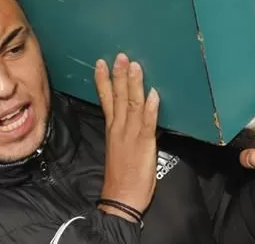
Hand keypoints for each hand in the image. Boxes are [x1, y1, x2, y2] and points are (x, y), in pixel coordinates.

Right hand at [93, 53, 159, 221]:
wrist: (121, 198)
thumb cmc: (122, 176)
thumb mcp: (122, 149)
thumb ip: (128, 131)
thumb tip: (140, 114)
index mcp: (112, 129)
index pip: (106, 99)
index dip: (103, 81)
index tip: (101, 63)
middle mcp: (119, 128)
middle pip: (119, 97)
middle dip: (119, 75)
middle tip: (120, 56)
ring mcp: (131, 135)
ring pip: (132, 104)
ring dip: (134, 84)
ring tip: (135, 66)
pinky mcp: (143, 144)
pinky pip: (148, 123)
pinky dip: (150, 108)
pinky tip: (153, 94)